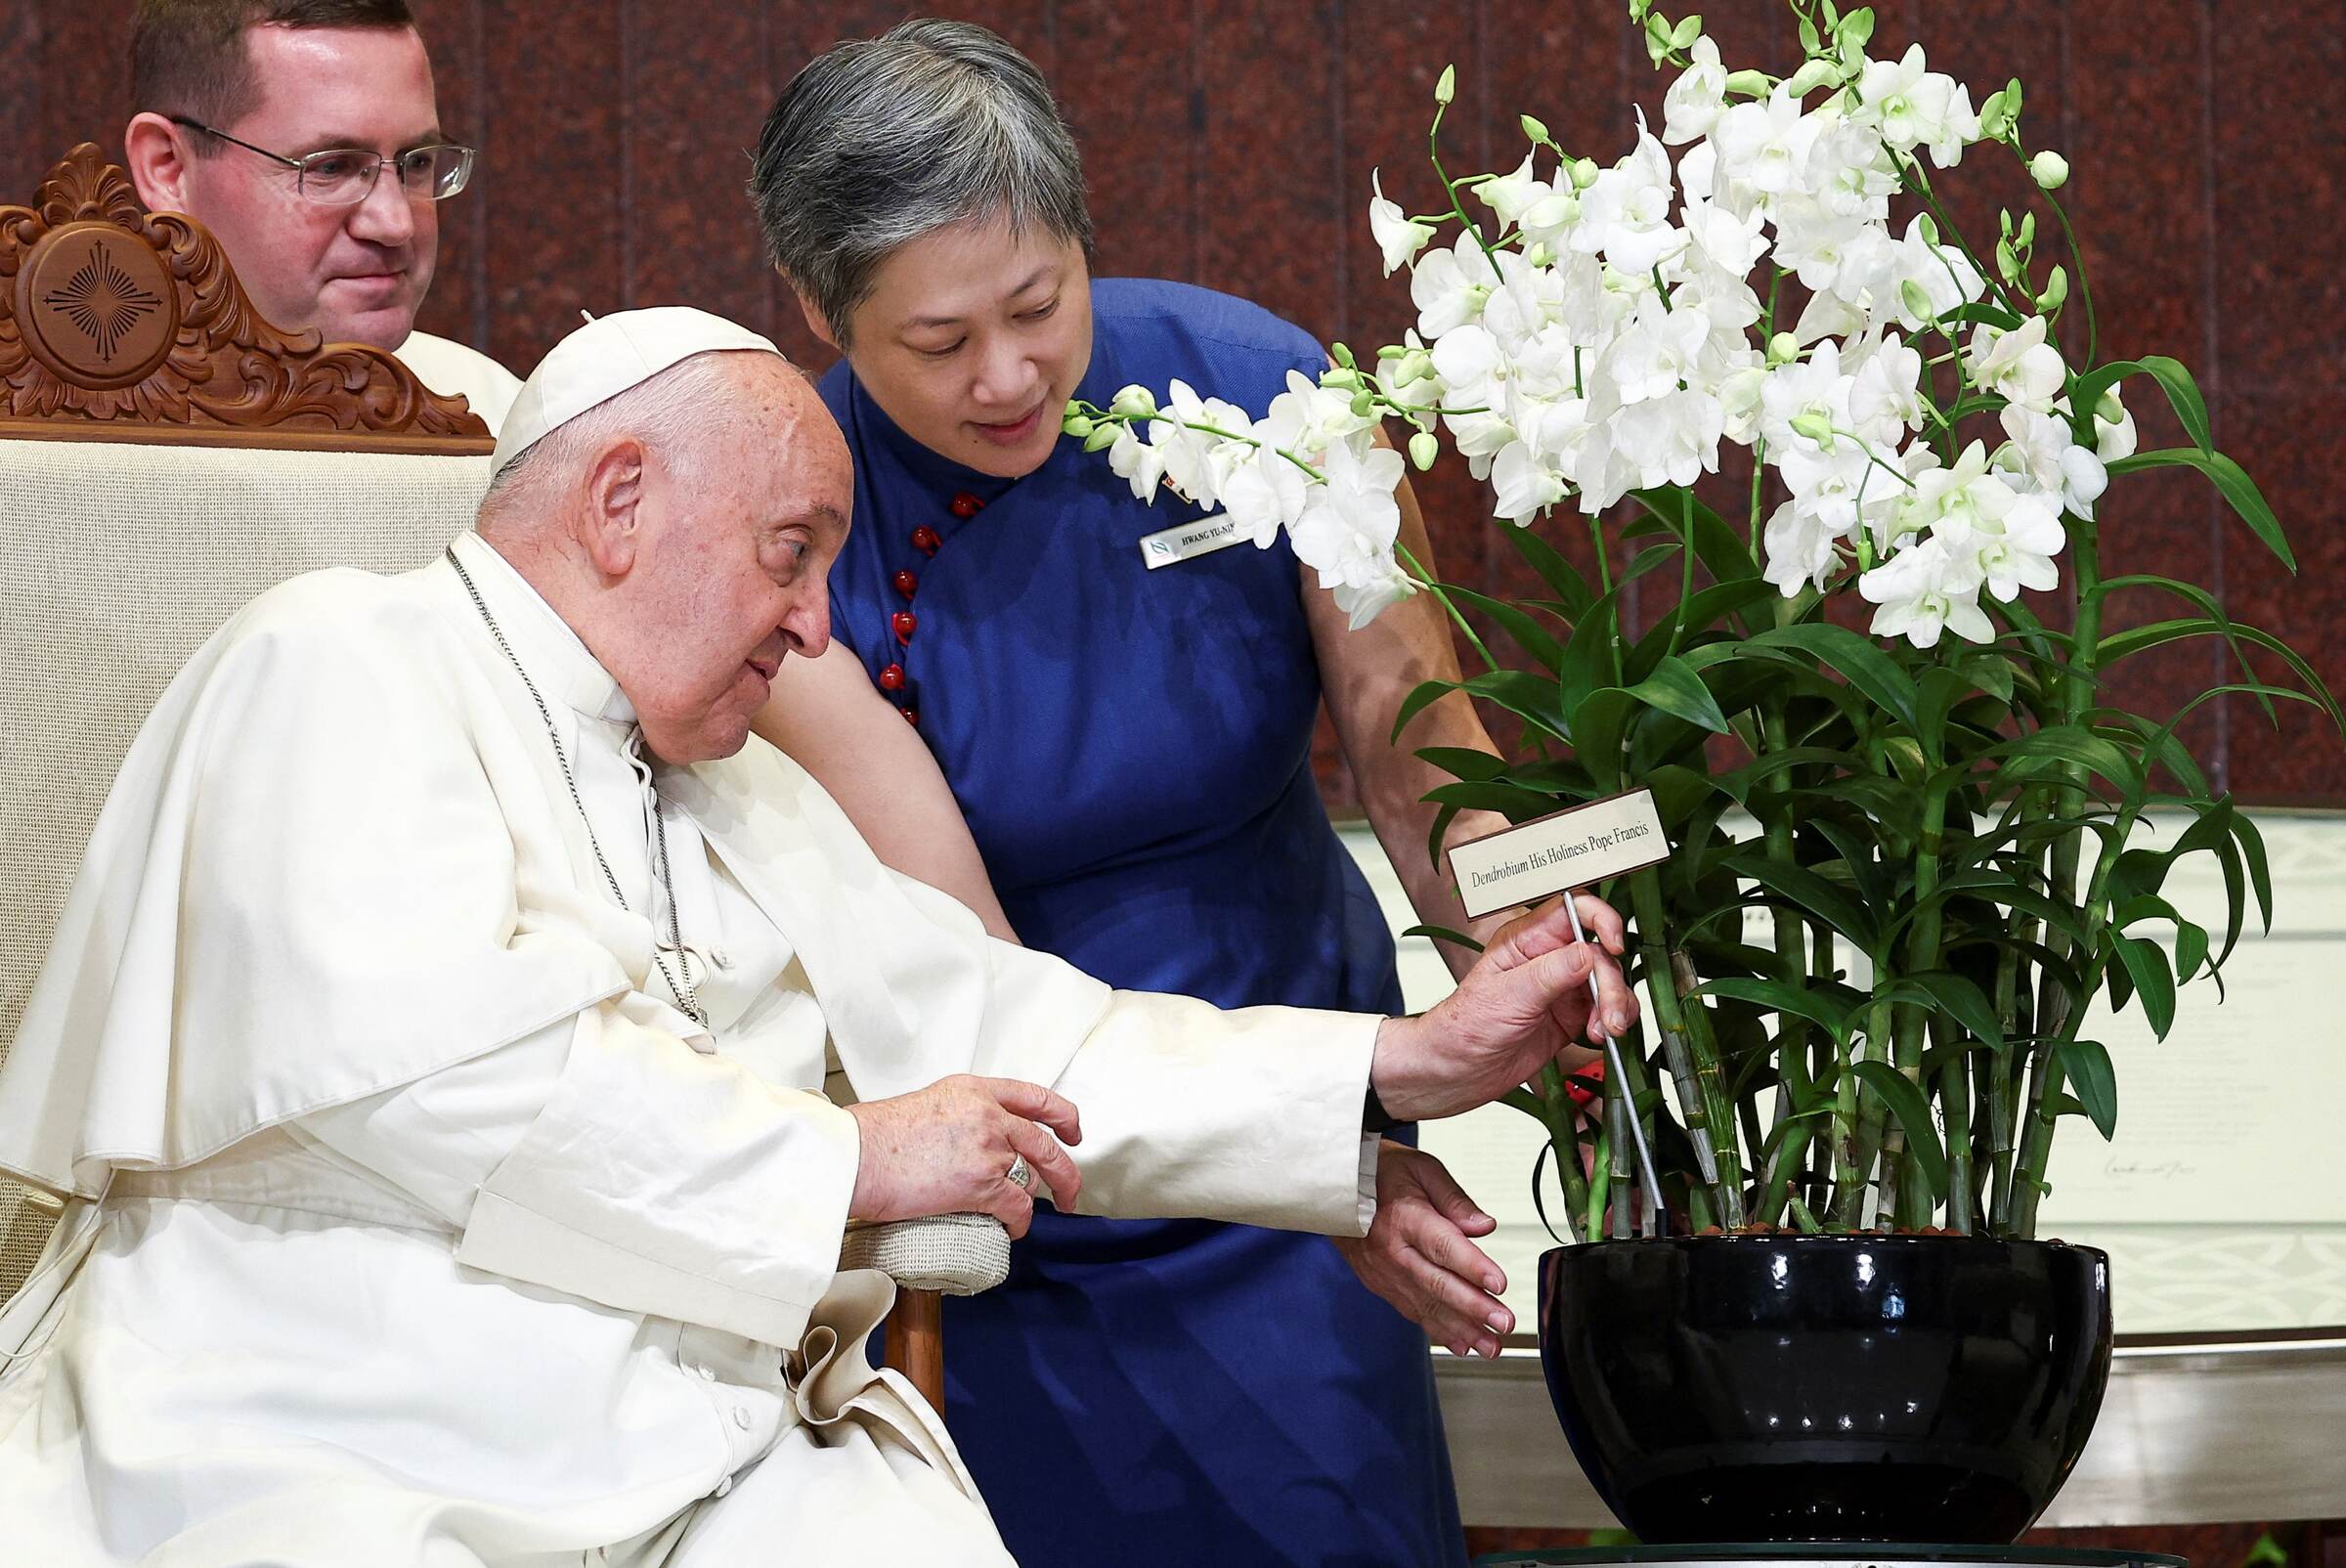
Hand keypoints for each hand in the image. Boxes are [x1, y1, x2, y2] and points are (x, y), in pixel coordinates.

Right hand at [845, 1075, 1081, 1238]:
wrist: (858, 1157)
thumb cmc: (876, 1137)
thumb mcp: (928, 1105)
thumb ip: (962, 1116)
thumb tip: (975, 1144)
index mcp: (974, 1091)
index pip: (1034, 1097)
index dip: (1062, 1116)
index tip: (1072, 1131)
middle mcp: (989, 1115)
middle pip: (1046, 1143)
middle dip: (1065, 1172)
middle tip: (1069, 1190)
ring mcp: (989, 1148)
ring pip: (1032, 1178)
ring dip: (1031, 1200)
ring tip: (1021, 1214)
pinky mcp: (983, 1183)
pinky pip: (1018, 1207)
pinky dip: (1019, 1223)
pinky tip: (1012, 1229)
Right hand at [1334, 1142, 1512, 1358]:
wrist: (1336, 1189)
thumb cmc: (1382, 1175)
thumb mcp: (1422, 1168)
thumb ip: (1455, 1199)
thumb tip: (1485, 1226)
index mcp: (1405, 1217)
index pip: (1443, 1246)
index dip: (1472, 1267)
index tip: (1499, 1284)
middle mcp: (1393, 1250)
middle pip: (1437, 1283)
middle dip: (1474, 1308)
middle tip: (1504, 1323)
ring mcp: (1385, 1273)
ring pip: (1427, 1306)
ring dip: (1462, 1329)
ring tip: (1491, 1346)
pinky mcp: (1382, 1286)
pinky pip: (1413, 1312)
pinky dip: (1439, 1330)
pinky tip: (1463, 1344)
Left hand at [1370, 893, 1637, 1122]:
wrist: (1457, 1072)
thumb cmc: (1465, 1028)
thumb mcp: (1508, 996)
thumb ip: (1551, 972)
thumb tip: (1590, 952)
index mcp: (1526, 939)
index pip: (1574, 909)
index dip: (1601, 919)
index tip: (1613, 945)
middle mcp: (1549, 957)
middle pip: (1600, 951)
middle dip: (1610, 982)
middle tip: (1608, 1012)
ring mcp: (1563, 986)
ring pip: (1610, 981)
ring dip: (1617, 1004)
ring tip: (1606, 1030)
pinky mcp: (1572, 1015)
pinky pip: (1609, 1008)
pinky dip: (1614, 1020)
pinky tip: (1601, 1035)